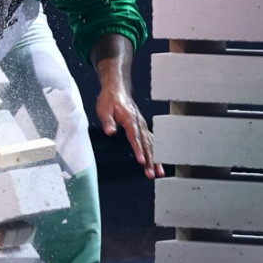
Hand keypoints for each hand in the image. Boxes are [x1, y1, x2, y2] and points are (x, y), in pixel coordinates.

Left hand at [91, 34, 164, 179]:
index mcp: (130, 119)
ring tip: (159, 172)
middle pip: (146, 144)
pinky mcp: (142, 127)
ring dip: (156, 158)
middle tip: (152, 173)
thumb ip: (108, 121)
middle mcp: (139, 123)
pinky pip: (151, 141)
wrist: (117, 89)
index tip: (142, 161)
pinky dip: (156, 152)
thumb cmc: (110, 99)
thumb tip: (110, 131)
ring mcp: (142, 125)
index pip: (135, 137)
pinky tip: (158, 162)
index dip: (139, 150)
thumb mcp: (104, 109)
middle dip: (151, 160)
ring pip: (151, 144)